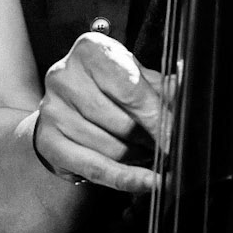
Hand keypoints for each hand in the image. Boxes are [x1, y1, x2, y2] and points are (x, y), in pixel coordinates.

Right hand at [30, 31, 167, 193]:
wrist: (67, 107)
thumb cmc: (109, 88)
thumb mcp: (139, 78)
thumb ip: (164, 87)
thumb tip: (186, 90)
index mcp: (91, 50)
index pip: (130, 89)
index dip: (157, 117)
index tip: (175, 137)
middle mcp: (65, 76)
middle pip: (121, 121)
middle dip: (149, 140)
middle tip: (166, 148)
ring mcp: (52, 110)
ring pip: (110, 147)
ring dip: (137, 157)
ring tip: (148, 153)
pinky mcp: (47, 141)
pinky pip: (94, 168)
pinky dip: (125, 178)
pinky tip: (146, 182)